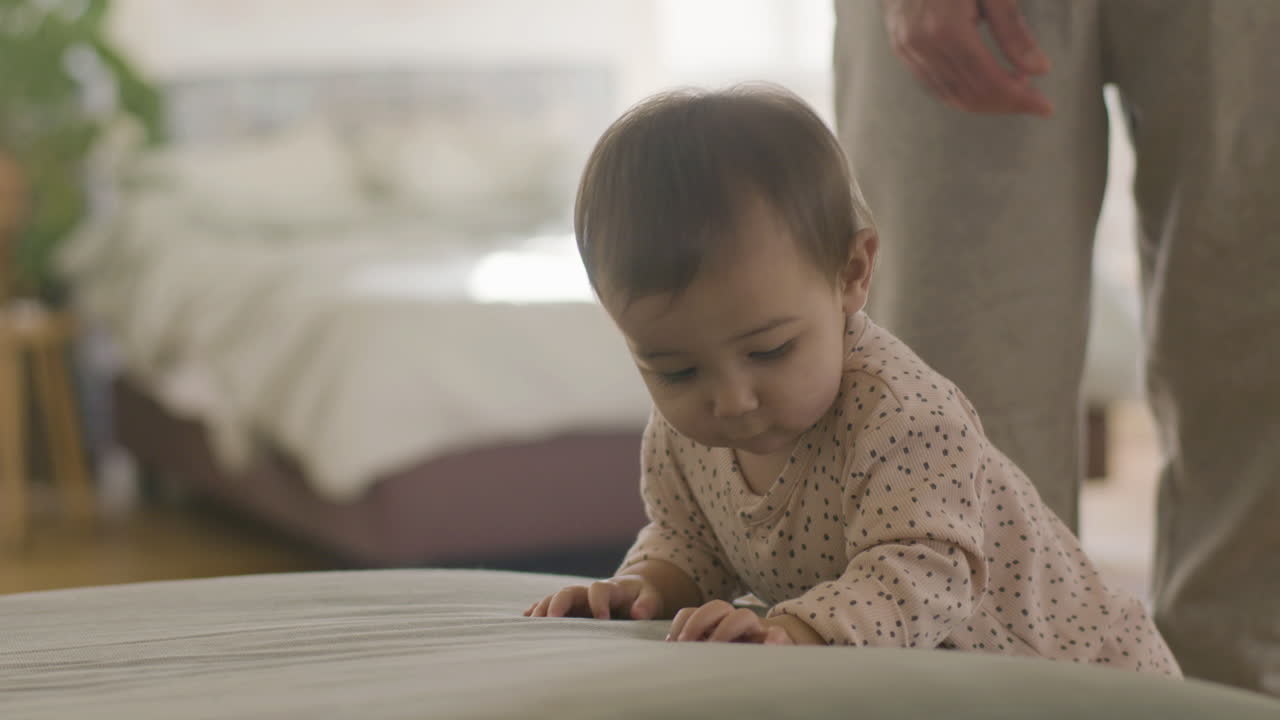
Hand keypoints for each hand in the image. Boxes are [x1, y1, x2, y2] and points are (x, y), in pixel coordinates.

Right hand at [524, 574, 663, 619]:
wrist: (633, 593)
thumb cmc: (642, 597)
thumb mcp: (650, 598)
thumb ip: (647, 604)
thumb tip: (639, 613)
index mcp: (609, 588)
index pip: (599, 589)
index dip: (599, 602)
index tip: (603, 619)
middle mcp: (588, 592)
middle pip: (569, 592)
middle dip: (558, 603)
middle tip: (551, 619)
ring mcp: (577, 600)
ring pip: (555, 599)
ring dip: (544, 608)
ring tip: (533, 622)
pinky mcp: (570, 609)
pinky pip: (549, 606)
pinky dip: (537, 610)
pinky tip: (525, 618)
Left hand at [666, 600, 795, 644]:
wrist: (773, 654)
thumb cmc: (735, 655)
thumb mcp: (712, 651)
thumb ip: (693, 645)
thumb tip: (669, 645)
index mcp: (715, 623)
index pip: (693, 612)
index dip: (683, 622)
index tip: (674, 642)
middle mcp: (734, 621)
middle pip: (717, 607)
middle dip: (699, 620)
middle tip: (688, 642)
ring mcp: (756, 629)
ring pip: (744, 616)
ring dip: (728, 627)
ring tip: (717, 645)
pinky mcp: (778, 642)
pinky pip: (779, 635)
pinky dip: (774, 639)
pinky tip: (768, 645)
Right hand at [882, 0, 1052, 115]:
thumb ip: (1013, 31)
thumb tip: (1039, 70)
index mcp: (948, 28)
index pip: (990, 81)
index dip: (1020, 99)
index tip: (1045, 107)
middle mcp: (923, 45)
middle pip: (971, 95)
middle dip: (1006, 104)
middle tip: (1034, 100)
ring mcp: (908, 50)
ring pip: (952, 96)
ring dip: (987, 101)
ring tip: (1014, 87)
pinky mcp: (902, 50)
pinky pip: (936, 85)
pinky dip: (964, 92)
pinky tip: (986, 81)